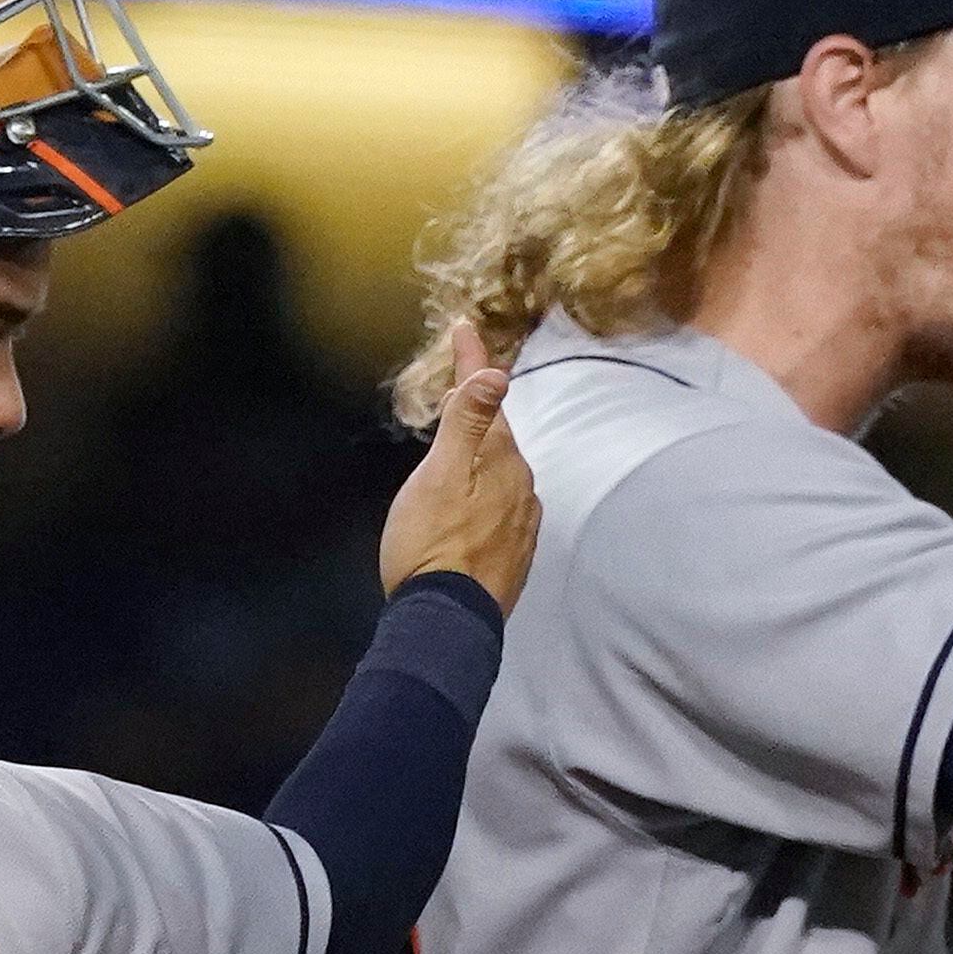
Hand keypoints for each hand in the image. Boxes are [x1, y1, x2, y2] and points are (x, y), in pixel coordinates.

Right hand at [379, 319, 537, 607]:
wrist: (446, 624)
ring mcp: (521, 524)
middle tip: (454, 389)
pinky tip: (466, 508)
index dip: (473, 363)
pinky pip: (499, 510)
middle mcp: (521, 488)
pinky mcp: (513, 555)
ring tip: (453, 455)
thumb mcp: (440, 476)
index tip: (465, 329)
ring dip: (479, 460)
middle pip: (496, 438)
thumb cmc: (431, 547)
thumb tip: (496, 373)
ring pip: (499, 476)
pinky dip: (482, 496)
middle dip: (476, 414)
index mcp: (502, 462)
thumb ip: (469, 422)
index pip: (488, 399)